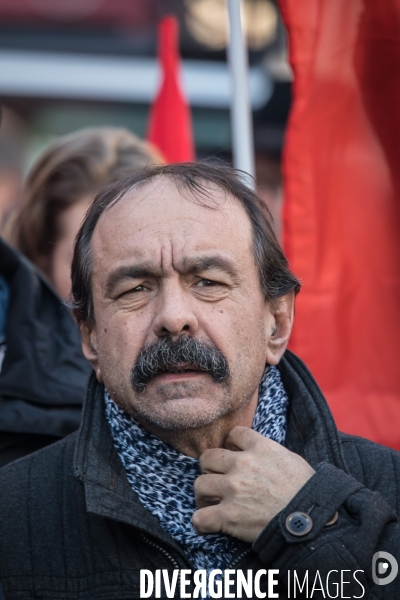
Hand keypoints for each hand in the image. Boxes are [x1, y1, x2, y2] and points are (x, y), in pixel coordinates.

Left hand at [192, 426, 314, 542]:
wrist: (311, 519)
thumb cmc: (307, 490)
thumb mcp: (291, 458)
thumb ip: (269, 453)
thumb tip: (260, 455)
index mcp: (260, 448)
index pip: (233, 434)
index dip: (230, 445)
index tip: (232, 456)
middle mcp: (242, 464)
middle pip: (208, 458)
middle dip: (210, 468)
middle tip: (217, 479)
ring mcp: (233, 489)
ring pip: (200, 484)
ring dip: (203, 494)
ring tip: (210, 502)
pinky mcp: (229, 515)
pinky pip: (201, 517)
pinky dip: (201, 522)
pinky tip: (207, 524)